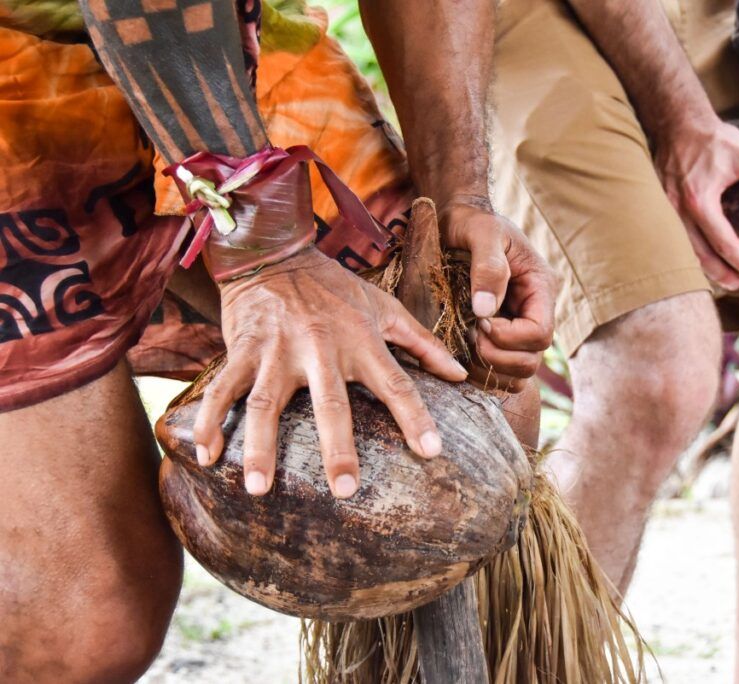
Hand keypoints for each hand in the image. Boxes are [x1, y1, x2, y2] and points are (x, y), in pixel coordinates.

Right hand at [191, 247, 467, 497]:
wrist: (275, 251)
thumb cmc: (336, 287)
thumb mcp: (385, 307)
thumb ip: (423, 343)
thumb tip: (462, 375)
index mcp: (361, 339)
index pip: (396, 383)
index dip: (416, 417)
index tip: (432, 451)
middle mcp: (320, 347)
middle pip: (330, 404)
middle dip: (338, 447)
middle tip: (345, 489)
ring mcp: (276, 350)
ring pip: (265, 404)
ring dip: (260, 448)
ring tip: (259, 489)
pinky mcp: (241, 349)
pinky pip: (222, 391)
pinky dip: (212, 423)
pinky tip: (209, 458)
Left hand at [439, 199, 556, 390]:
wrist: (458, 220)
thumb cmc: (471, 221)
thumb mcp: (482, 233)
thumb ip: (488, 267)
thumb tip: (485, 311)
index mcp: (540, 287)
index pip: (540, 333)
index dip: (510, 338)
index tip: (480, 323)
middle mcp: (534, 311)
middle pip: (532, 359)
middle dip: (499, 357)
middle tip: (470, 339)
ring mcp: (518, 326)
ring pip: (519, 372)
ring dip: (491, 370)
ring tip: (466, 347)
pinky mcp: (500, 335)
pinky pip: (502, 371)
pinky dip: (484, 373)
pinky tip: (463, 355)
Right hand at [655, 118, 738, 288]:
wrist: (679, 122)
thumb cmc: (716, 139)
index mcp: (701, 201)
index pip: (723, 241)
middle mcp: (679, 210)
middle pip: (699, 253)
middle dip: (720, 272)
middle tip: (738, 284)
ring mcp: (667, 208)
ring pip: (685, 247)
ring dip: (704, 265)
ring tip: (722, 277)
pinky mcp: (662, 204)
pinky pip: (676, 235)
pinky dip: (691, 249)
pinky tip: (703, 253)